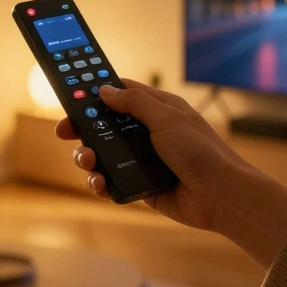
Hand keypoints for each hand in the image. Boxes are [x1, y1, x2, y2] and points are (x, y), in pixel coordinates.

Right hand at [55, 79, 286, 267]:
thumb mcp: (166, 117)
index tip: (72, 95)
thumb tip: (104, 90)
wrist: (221, 196)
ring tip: (89, 162)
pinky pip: (113, 181)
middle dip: (83, 129)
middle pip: (105, 126)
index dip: (96, 94)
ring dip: (89, 158)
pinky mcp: (141, 185)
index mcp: (158, 110)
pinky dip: (102, 183)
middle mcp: (149, 134)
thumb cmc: (200, 151)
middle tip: (65, 132)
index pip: (121, 95)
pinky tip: (101, 184)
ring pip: (105, 155)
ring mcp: (143, 160)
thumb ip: (133, 103)